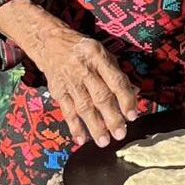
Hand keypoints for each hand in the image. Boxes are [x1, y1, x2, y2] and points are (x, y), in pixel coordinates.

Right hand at [0, 0, 138, 147]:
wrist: (50, 42)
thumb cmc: (83, 49)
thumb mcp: (103, 53)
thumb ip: (117, 73)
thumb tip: (134, 93)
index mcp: (98, 56)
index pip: (115, 81)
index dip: (125, 99)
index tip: (133, 116)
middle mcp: (83, 69)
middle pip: (100, 96)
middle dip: (112, 117)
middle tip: (121, 134)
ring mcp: (69, 81)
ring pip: (83, 106)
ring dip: (95, 126)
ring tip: (104, 142)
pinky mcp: (57, 90)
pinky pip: (67, 111)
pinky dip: (74, 126)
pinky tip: (81, 139)